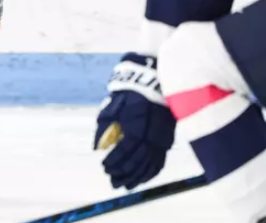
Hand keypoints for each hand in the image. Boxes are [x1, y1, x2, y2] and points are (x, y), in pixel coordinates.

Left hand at [94, 53, 176, 189]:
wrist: (154, 80)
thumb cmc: (129, 92)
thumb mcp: (112, 106)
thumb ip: (104, 128)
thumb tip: (98, 148)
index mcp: (136, 126)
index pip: (124, 151)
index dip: (114, 162)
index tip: (105, 168)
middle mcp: (150, 135)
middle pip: (137, 161)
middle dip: (124, 173)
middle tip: (113, 181)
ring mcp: (161, 138)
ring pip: (150, 165)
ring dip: (137, 177)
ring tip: (125, 184)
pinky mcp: (168, 139)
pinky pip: (160, 161)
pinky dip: (150, 172)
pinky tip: (142, 178)